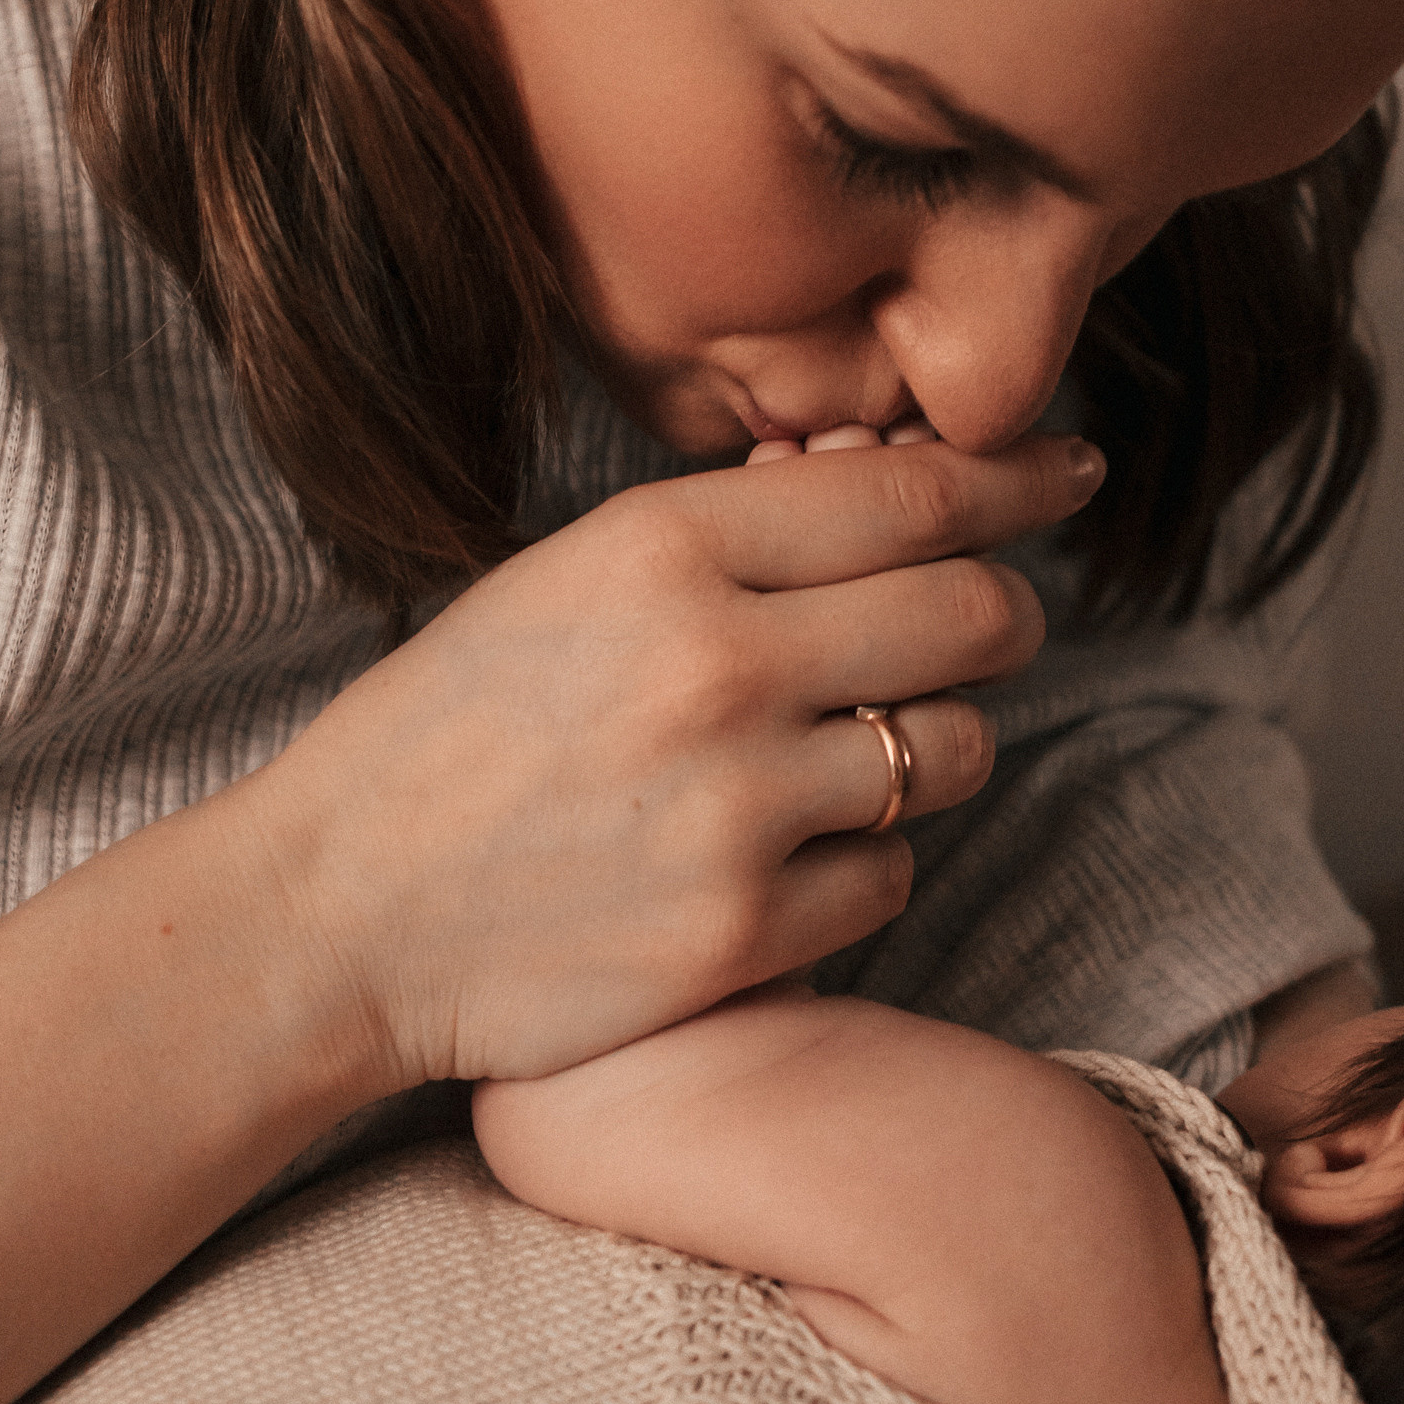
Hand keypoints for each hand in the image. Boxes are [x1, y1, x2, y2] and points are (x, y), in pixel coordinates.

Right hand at [257, 429, 1103, 1092]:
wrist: (335, 913)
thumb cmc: (455, 729)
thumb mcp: (568, 577)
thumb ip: (730, 532)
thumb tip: (900, 479)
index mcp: (661, 547)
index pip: (912, 496)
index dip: (1016, 478)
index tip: (1068, 470)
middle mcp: (715, 664)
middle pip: (974, 614)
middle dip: (1000, 612)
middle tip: (981, 623)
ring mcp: (737, 807)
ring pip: (956, 751)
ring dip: (935, 743)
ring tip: (852, 749)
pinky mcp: (745, 934)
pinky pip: (893, 872)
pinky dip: (865, 859)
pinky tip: (785, 852)